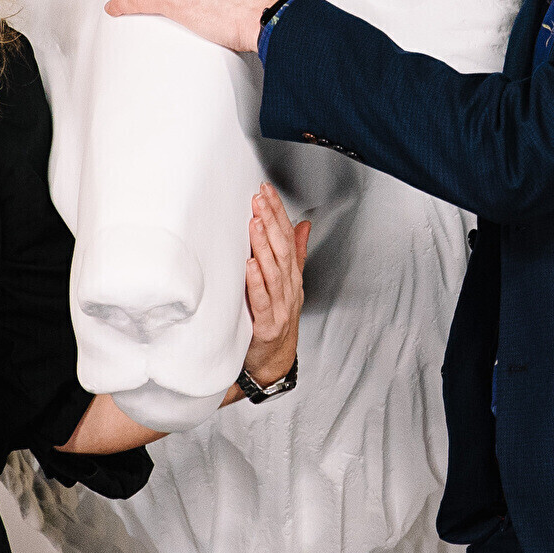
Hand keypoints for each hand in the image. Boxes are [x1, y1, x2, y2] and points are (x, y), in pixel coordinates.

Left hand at [238, 183, 308, 392]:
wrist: (274, 361)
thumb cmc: (277, 321)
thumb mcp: (288, 285)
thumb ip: (295, 254)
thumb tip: (303, 224)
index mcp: (292, 276)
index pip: (288, 237)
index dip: (278, 213)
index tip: (266, 191)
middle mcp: (289, 288)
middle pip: (282, 249)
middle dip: (271, 221)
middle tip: (259, 198)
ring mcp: (281, 306)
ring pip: (274, 271)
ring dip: (264, 245)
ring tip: (255, 222)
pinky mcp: (268, 325)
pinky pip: (263, 300)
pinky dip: (257, 282)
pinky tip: (250, 265)